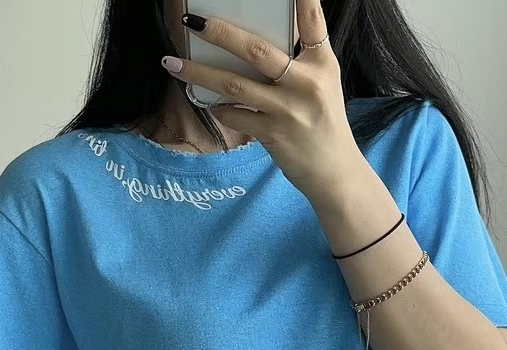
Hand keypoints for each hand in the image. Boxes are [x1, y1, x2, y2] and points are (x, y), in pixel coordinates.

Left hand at [162, 3, 365, 195]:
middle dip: (220, 33)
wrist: (333, 171)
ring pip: (235, 85)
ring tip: (173, 63)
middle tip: (192, 22)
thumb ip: (301, 59)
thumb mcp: (323, 82)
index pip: (311, 22)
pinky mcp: (273, 134)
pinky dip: (219, 108)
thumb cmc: (324, 122)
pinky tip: (207, 102)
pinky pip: (236, 115)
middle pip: (257, 50)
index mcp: (322, 63)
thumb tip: (259, 40)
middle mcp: (305, 83)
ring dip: (200, 73)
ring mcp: (287, 110)